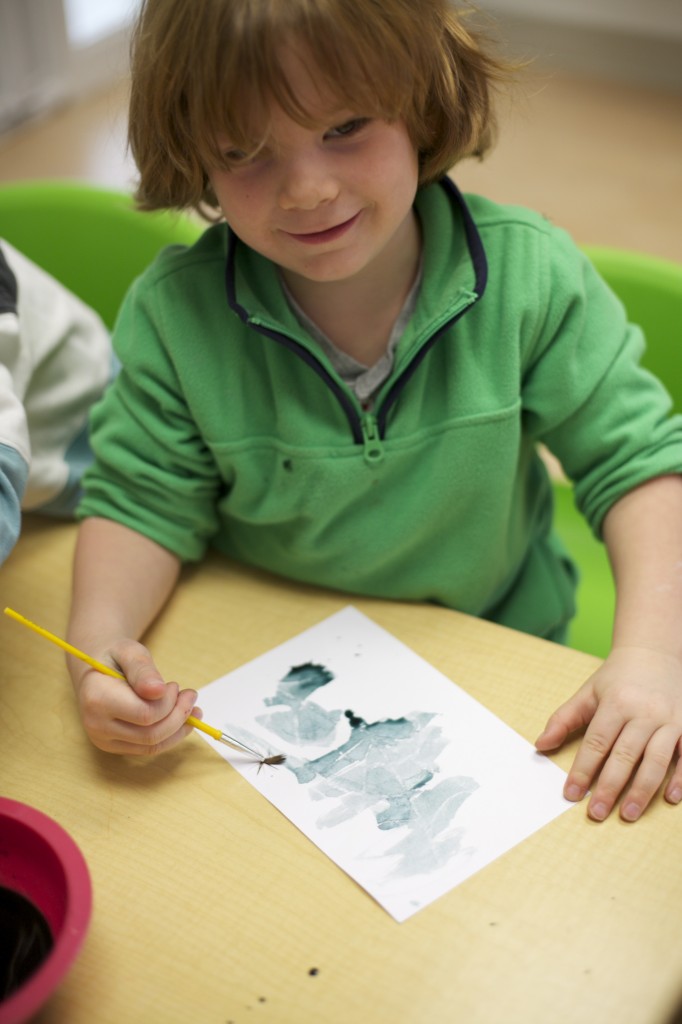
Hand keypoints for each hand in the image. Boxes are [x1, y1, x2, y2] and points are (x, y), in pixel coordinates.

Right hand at [72, 638, 199, 754]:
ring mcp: (103, 739)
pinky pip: (147, 749)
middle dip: (178, 716)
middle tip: (190, 695)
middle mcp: (97, 725)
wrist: (95, 670)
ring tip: (191, 708)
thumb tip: (158, 690)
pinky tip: (181, 720)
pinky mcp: (113, 746)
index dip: (169, 702)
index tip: (175, 685)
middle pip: (150, 735)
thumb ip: (142, 670)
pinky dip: (170, 736)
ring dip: (178, 728)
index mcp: (98, 699)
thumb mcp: (129, 651)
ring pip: (151, 746)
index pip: (145, 714)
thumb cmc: (115, 656)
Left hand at [535, 645, 681, 820]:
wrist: (654, 652)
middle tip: (596, 813)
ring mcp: (670, 720)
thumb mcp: (587, 693)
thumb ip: (563, 719)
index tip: (571, 793)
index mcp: (616, 703)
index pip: (597, 742)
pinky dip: (681, 778)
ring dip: (642, 790)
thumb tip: (540, 745)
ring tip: (627, 814)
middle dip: (609, 787)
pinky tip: (670, 799)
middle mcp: (644, 712)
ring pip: (656, 760)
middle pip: (625, 755)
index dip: (583, 770)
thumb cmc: (617, 678)